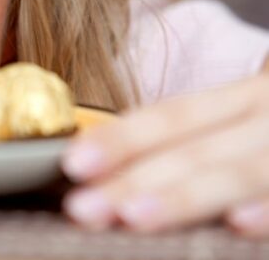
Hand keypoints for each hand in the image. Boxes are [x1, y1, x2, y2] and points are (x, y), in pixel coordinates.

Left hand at [61, 70, 268, 236]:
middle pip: (196, 147)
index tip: (72, 163)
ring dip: (187, 195)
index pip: (175, 117)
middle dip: (135, 178)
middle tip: (82, 207)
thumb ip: (205, 140)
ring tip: (134, 216)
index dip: (123, 139)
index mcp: (249, 99)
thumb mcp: (252, 120)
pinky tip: (238, 223)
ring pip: (242, 168)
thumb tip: (124, 181)